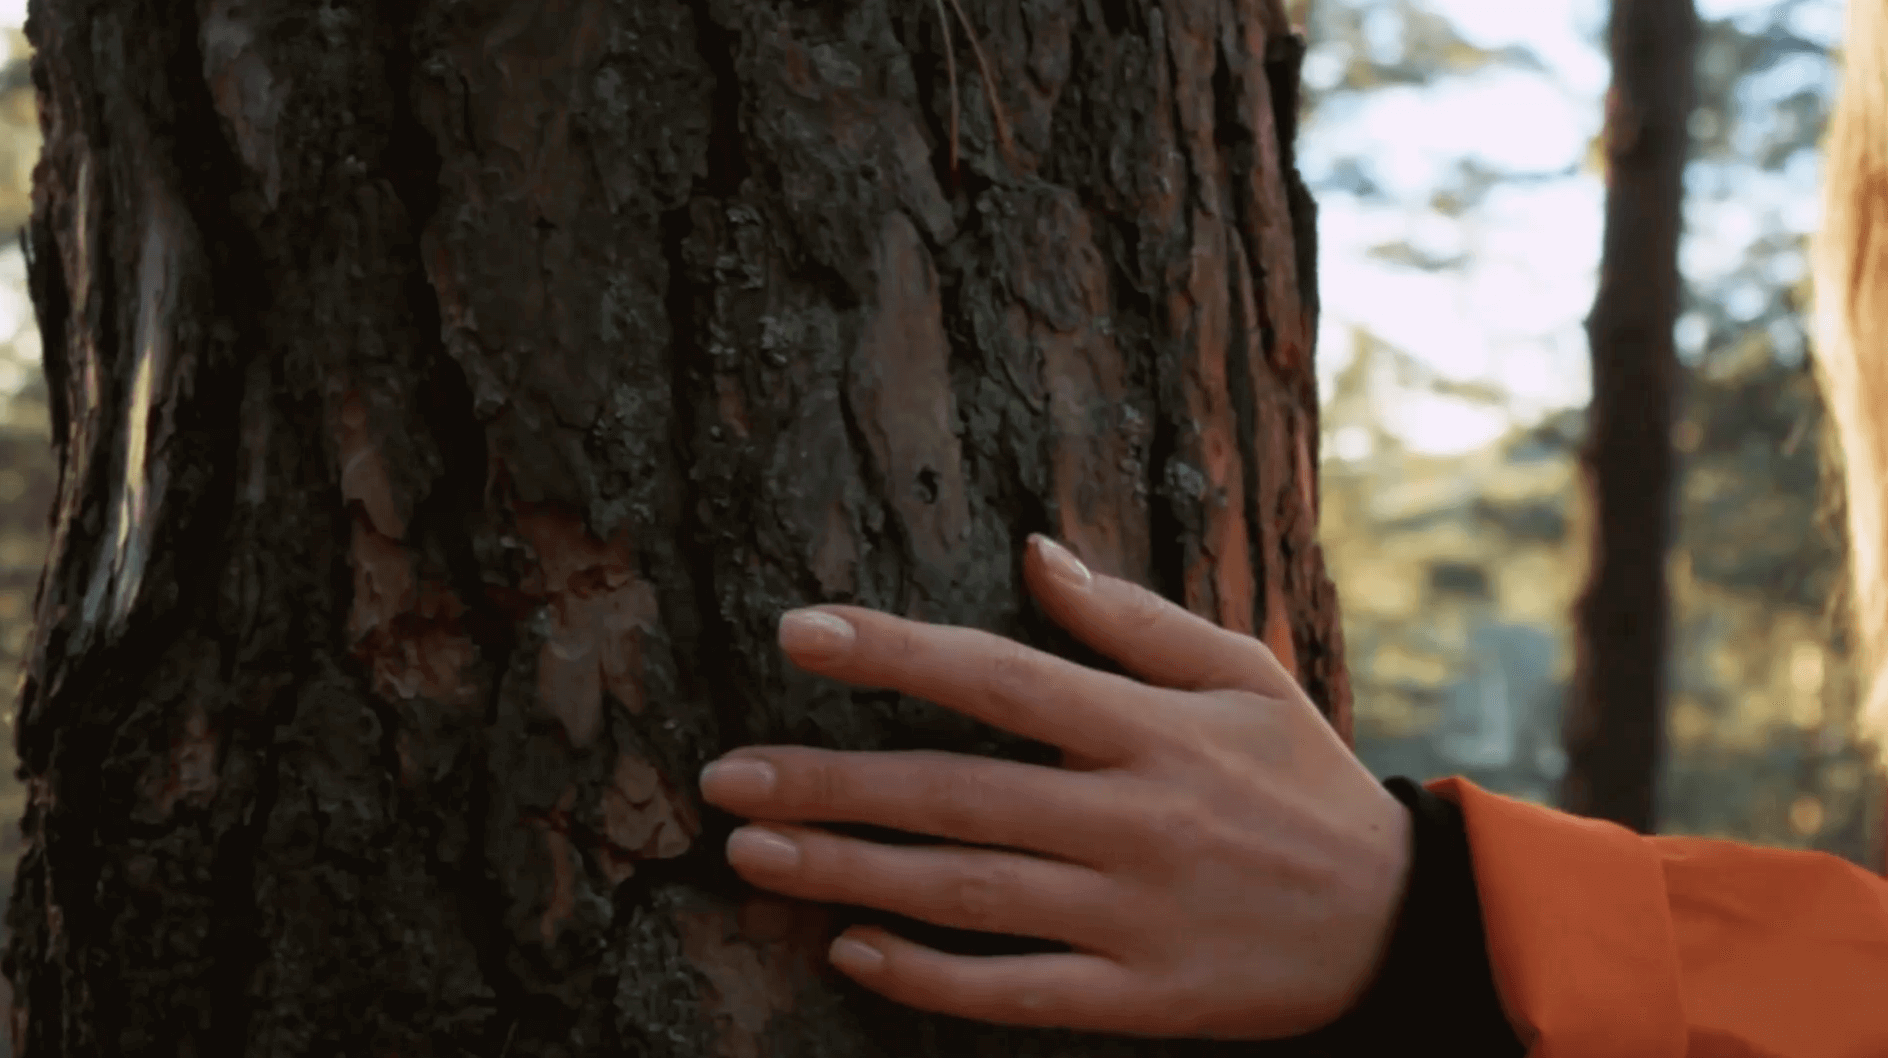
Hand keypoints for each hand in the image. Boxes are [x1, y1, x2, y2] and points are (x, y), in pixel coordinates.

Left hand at [697, 535, 1412, 1039]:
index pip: (1000, 675)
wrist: (1397, 923)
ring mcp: (1134, 914)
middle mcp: (1134, 818)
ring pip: (966, 892)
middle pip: (955, 793)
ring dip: (850, 874)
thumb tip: (1032, 554)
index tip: (798, 631)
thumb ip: (1131, 620)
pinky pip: (1016, 991)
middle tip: (722, 778)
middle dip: (829, 783)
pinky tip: (850, 952)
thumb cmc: (1306, 780)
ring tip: (751, 853)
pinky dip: (928, 977)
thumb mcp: (1243, 674)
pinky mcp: (1141, 997)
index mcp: (1153, 728)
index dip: (893, 652)